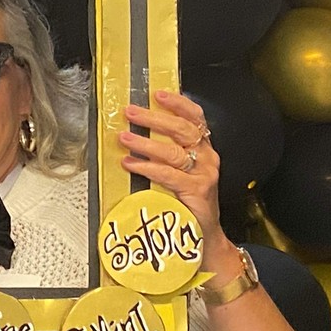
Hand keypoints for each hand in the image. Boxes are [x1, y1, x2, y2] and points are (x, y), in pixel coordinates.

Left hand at [118, 90, 227, 252]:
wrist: (204, 236)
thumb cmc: (187, 201)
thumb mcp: (177, 171)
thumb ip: (163, 153)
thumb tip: (132, 134)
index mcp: (203, 149)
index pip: (195, 118)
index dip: (178, 104)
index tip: (158, 94)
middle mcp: (206, 158)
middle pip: (182, 130)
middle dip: (154, 118)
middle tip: (130, 112)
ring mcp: (203, 175)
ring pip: (173, 151)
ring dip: (145, 143)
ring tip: (124, 138)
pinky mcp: (197, 192)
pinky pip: (169, 175)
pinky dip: (147, 167)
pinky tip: (131, 164)